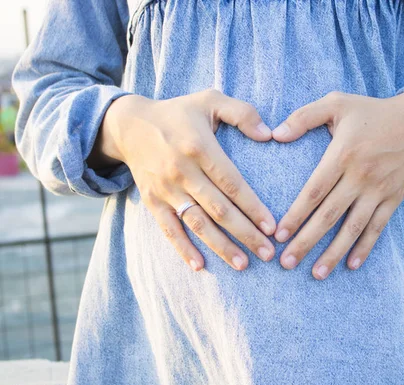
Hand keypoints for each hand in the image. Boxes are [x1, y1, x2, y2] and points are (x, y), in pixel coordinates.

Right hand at [89, 89, 276, 270]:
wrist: (130, 125)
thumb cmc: (179, 112)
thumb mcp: (210, 99)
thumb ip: (242, 112)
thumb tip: (269, 134)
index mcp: (199, 147)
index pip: (232, 183)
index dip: (252, 207)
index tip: (272, 227)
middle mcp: (182, 171)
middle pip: (218, 209)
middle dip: (245, 233)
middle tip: (268, 253)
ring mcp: (166, 189)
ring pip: (197, 223)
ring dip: (220, 246)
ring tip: (243, 264)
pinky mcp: (153, 201)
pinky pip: (168, 229)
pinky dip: (183, 249)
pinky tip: (200, 266)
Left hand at [271, 90, 403, 279]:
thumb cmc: (370, 112)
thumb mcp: (336, 102)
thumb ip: (304, 117)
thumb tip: (275, 135)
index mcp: (343, 154)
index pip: (314, 191)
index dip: (295, 215)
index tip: (278, 235)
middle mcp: (360, 176)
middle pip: (329, 215)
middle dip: (306, 241)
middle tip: (287, 263)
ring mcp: (378, 190)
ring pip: (353, 228)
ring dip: (334, 253)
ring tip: (316, 274)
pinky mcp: (393, 199)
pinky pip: (377, 228)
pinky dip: (365, 247)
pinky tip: (351, 265)